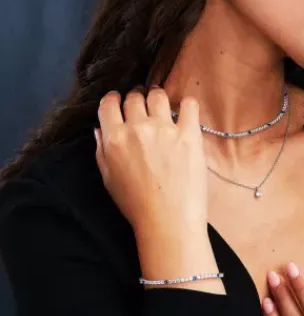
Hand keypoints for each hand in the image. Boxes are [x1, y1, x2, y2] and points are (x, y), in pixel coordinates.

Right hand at [95, 86, 207, 235]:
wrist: (168, 220)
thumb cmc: (136, 204)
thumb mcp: (108, 178)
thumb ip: (102, 149)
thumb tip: (100, 127)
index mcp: (115, 138)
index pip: (109, 103)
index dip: (114, 100)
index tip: (120, 102)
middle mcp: (138, 128)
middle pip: (134, 97)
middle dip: (136, 99)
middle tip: (143, 108)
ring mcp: (165, 129)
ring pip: (158, 95)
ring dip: (158, 98)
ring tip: (162, 108)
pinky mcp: (189, 134)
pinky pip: (189, 105)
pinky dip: (187, 104)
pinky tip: (185, 111)